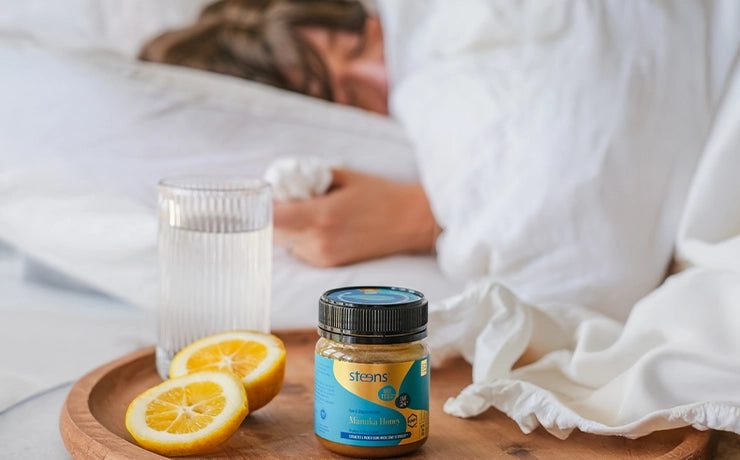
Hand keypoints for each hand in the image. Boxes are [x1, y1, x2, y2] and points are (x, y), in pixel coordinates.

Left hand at [273, 169, 438, 266]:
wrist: (410, 222)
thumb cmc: (380, 194)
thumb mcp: (343, 176)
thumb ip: (310, 178)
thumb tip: (281, 179)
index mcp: (322, 216)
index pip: (273, 217)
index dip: (262, 206)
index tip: (264, 194)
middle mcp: (319, 241)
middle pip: (275, 232)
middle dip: (275, 215)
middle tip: (286, 198)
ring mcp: (324, 257)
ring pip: (286, 243)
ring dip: (288, 228)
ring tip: (309, 211)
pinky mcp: (330, 265)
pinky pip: (301, 251)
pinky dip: (302, 238)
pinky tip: (320, 225)